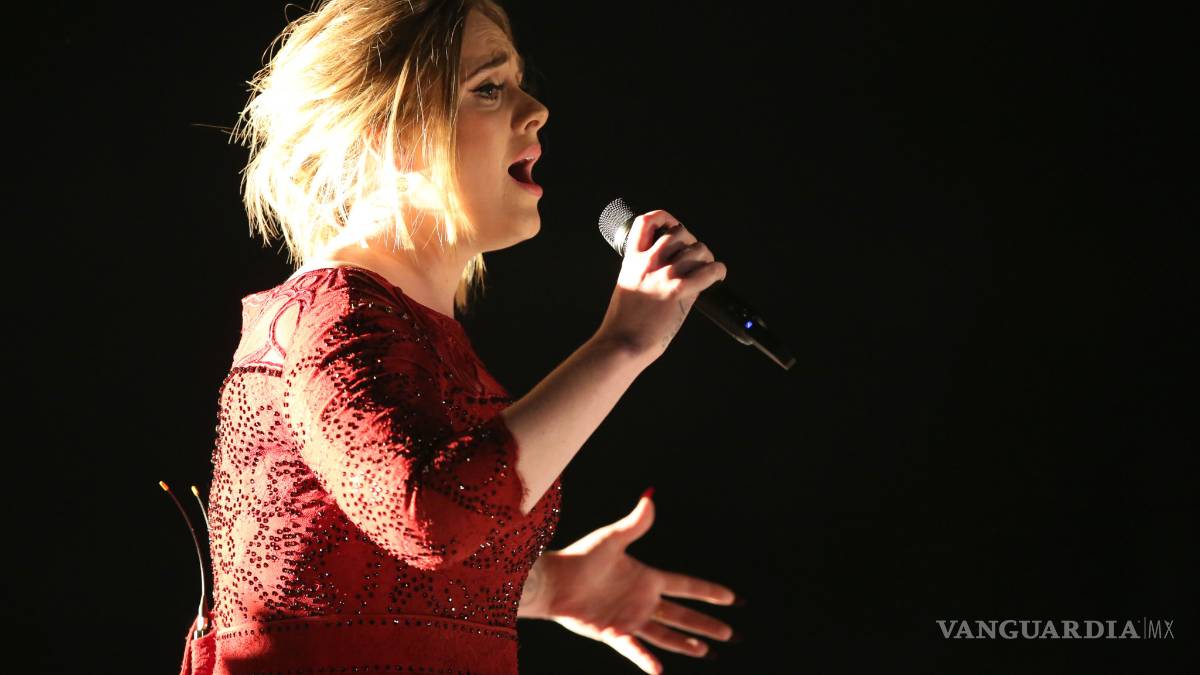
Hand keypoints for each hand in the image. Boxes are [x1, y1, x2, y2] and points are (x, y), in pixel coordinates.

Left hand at [539, 492, 739, 674]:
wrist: (554, 582)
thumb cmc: (581, 558)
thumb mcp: (611, 540)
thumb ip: (634, 524)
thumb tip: (649, 498)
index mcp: (646, 577)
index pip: (685, 585)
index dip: (708, 591)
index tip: (731, 597)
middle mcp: (642, 600)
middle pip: (681, 614)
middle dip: (704, 624)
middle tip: (729, 632)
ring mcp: (629, 618)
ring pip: (664, 635)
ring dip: (684, 643)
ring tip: (704, 651)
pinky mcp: (613, 633)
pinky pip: (634, 649)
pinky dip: (646, 660)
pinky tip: (659, 671)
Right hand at [595, 210, 726, 366]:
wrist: (621, 343)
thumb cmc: (623, 323)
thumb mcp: (627, 287)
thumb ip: (643, 273)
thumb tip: (668, 270)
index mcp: (632, 260)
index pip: (646, 222)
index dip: (663, 218)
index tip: (672, 225)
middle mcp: (648, 263)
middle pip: (679, 233)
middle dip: (692, 241)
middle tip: (696, 256)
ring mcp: (663, 275)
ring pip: (697, 249)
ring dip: (706, 257)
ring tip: (708, 268)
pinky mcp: (677, 291)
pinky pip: (707, 272)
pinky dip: (717, 271)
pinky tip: (718, 275)